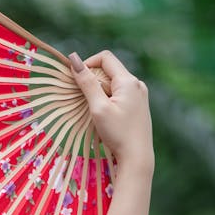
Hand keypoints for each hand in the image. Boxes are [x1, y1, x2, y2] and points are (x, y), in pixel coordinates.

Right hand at [69, 49, 153, 171]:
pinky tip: (105, 117)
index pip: (105, 58)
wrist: (137, 157)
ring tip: (93, 111)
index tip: (76, 79)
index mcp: (128, 81)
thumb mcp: (99, 108)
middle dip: (93, 80)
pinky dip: (109, 100)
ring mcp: (140, 95)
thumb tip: (74, 59)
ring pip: (115, 84)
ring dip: (100, 92)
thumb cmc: (117, 133)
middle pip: (110, 71)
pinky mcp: (140, 106)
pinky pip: (121, 95)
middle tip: (82, 99)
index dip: (88, 64)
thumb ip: (87, 83)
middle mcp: (137, 84)